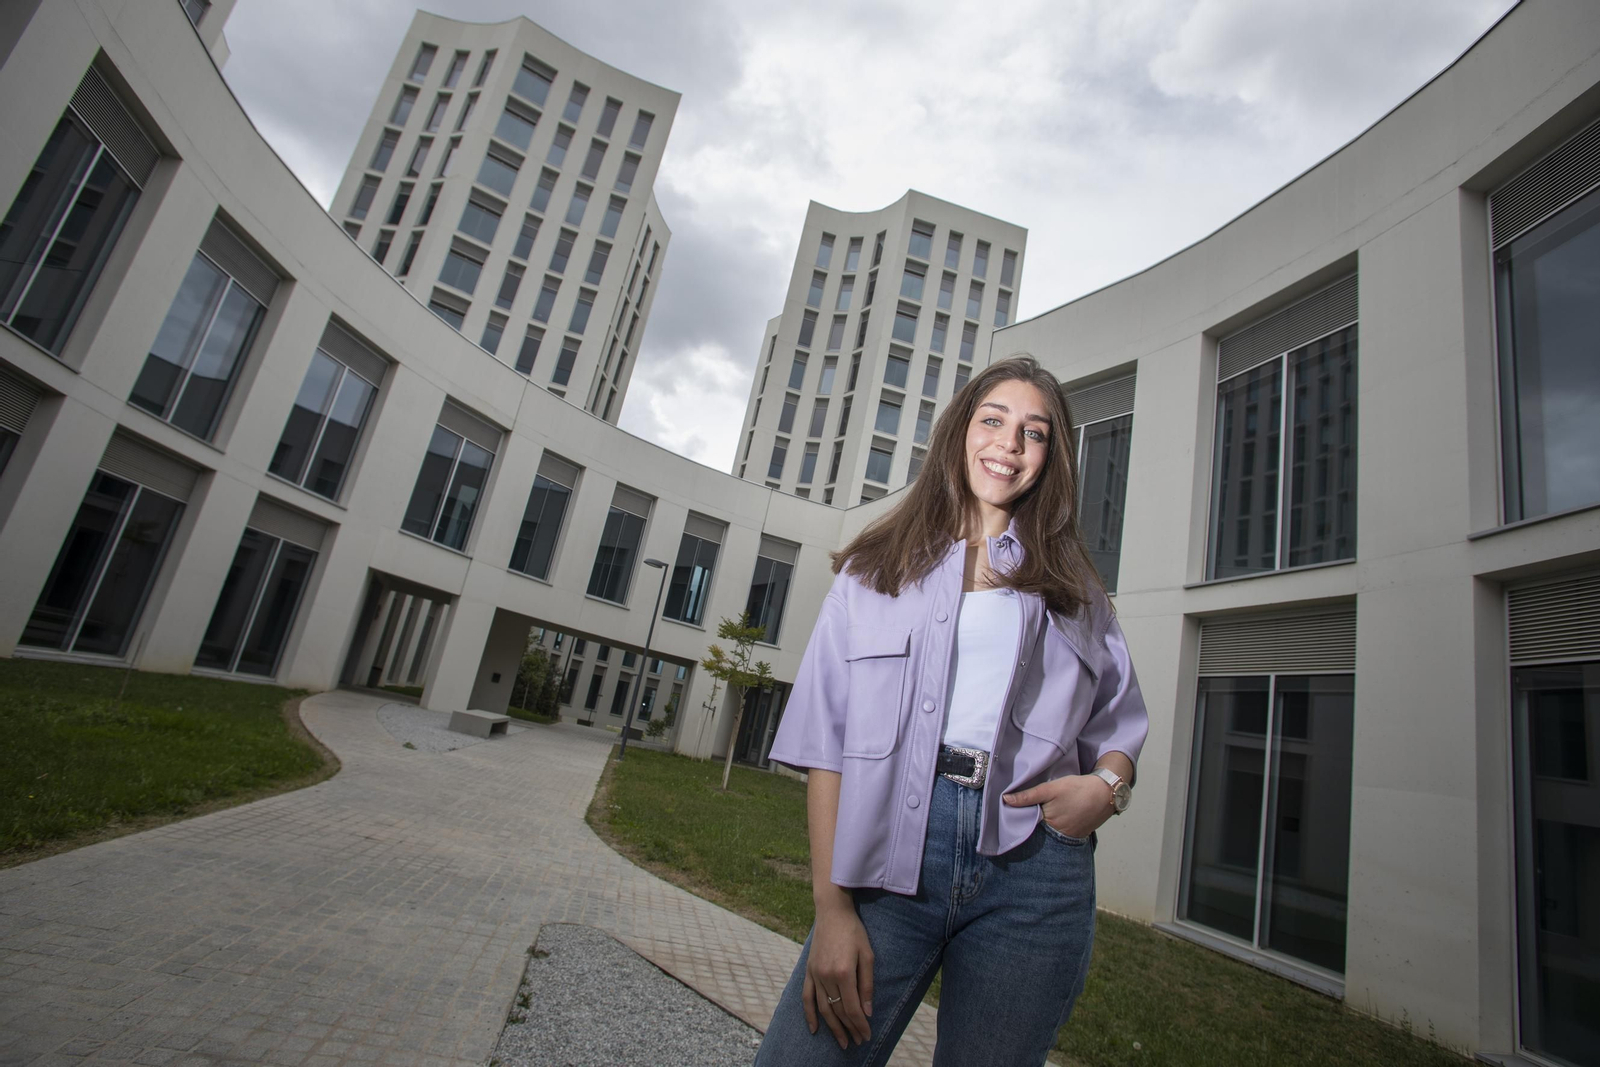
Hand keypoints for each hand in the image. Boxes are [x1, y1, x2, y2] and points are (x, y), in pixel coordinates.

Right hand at [803, 901, 873, 1048]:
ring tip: (842, 1041)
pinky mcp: (808, 971)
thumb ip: (867, 985)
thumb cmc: (854, 932)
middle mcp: (827, 977)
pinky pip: (807, 997)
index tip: (866, 1035)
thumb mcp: (867, 955)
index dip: (860, 1024)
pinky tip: (815, 1029)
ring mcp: (815, 974)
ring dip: (833, 1027)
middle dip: (849, 1029)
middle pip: (838, 1011)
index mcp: (844, 973)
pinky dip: (809, 1015)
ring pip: (823, 1008)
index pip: (852, 1008)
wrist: (832, 912)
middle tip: (858, 1042)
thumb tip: (867, 1012)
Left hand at [1002, 774, 1112, 839]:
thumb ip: (1028, 796)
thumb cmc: (1078, 790)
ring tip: (1036, 813)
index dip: (1017, 819)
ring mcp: (1067, 837)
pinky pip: (1060, 833)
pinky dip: (1054, 827)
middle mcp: (1056, 836)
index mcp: (1047, 824)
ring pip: (1048, 832)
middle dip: (1028, 823)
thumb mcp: (1051, 789)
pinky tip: (1053, 817)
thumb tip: (1005, 800)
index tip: (1007, 813)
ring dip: (1042, 826)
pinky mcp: (1076, 835)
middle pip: (1036, 831)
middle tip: (1019, 812)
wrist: (1105, 793)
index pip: (1025, 825)